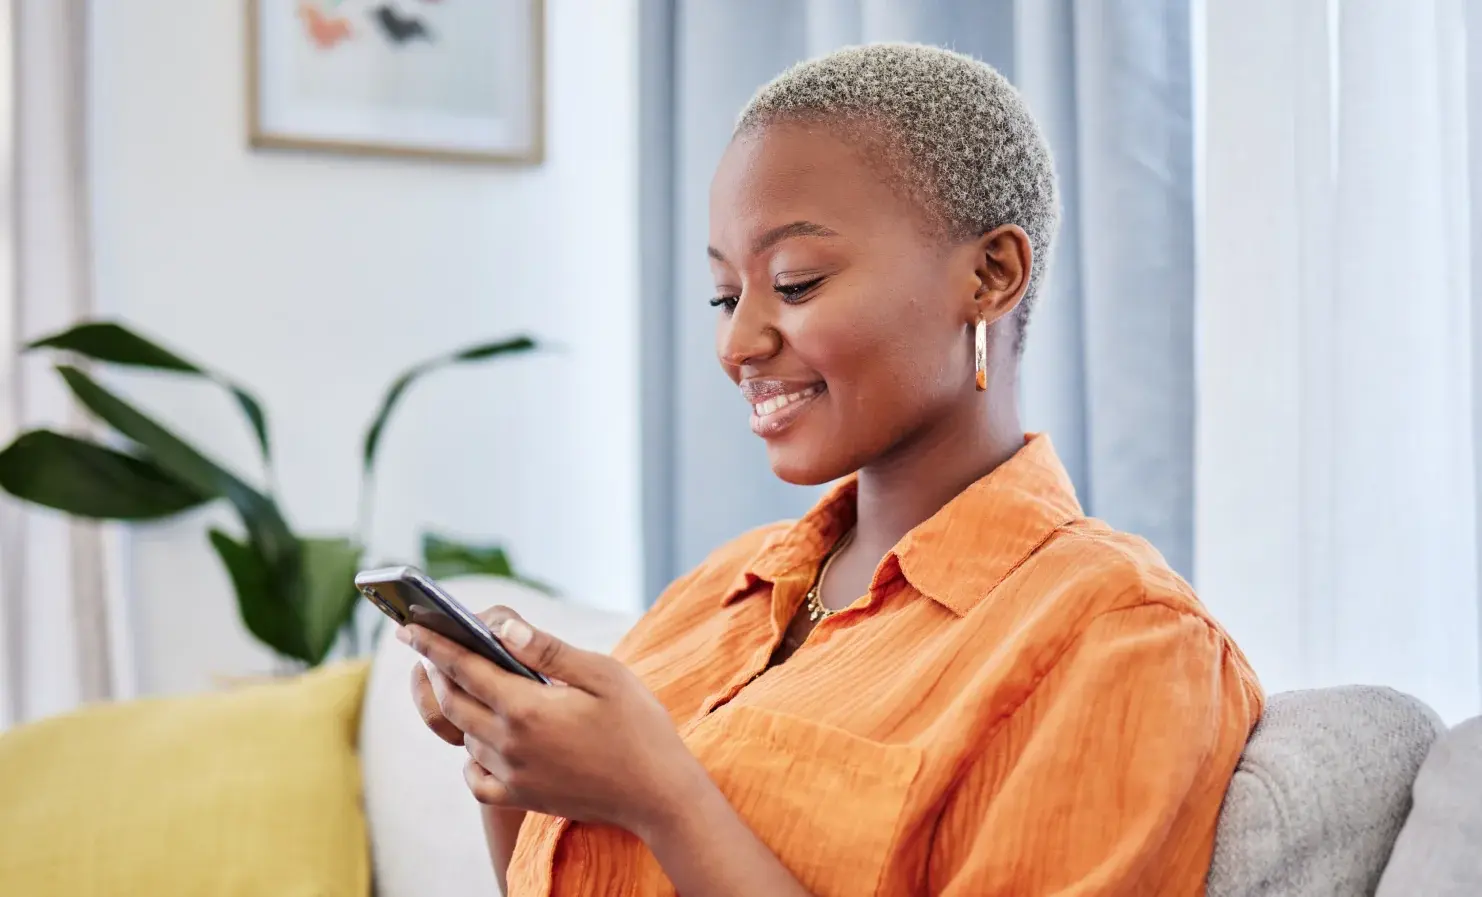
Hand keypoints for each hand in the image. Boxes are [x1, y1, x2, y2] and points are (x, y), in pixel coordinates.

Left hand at [399, 607, 703, 837]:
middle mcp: (510, 744)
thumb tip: (502, 626)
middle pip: (453, 701)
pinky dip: (471, 757)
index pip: (464, 668)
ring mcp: (513, 776)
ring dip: (456, 707)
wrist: (658, 793)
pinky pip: (477, 779)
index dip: (434, 644)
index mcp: (526, 708)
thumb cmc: (638, 726)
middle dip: (433, 670)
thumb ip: (547, 650)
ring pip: (464, 736)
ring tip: (461, 682)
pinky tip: (485, 741)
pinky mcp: (523, 798)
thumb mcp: (602, 674)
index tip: (409, 626)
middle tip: (425, 647)